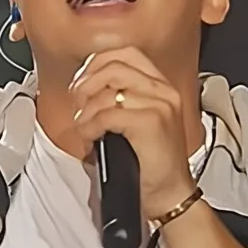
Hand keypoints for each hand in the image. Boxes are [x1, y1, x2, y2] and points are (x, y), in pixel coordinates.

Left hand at [69, 47, 198, 216]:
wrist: (169, 193)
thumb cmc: (150, 161)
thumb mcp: (134, 121)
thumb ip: (117, 98)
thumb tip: (83, 88)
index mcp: (160, 85)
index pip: (123, 54)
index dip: (95, 65)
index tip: (81, 84)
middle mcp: (163, 90)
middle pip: (112, 66)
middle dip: (85, 84)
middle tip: (78, 105)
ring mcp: (160, 105)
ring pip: (107, 92)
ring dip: (86, 112)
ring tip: (85, 128)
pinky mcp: (151, 123)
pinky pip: (106, 115)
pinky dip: (90, 127)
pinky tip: (91, 138)